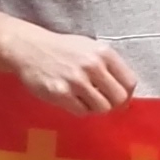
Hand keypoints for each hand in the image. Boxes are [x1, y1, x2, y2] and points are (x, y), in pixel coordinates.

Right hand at [0, 19, 138, 113]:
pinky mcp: (60, 93)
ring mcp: (76, 80)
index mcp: (103, 53)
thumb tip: (126, 95)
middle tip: (101, 102)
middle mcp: (92, 65)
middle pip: (119, 98)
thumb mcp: (90, 48)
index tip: (119, 98)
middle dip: (113, 104)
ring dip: (95, 107)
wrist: (29, 48)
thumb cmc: (62, 50)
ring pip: (101, 108)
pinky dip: (79, 109)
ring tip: (84, 99)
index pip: (130, 82)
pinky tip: (72, 99)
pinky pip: (81, 111)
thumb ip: (109, 67)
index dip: (127, 94)